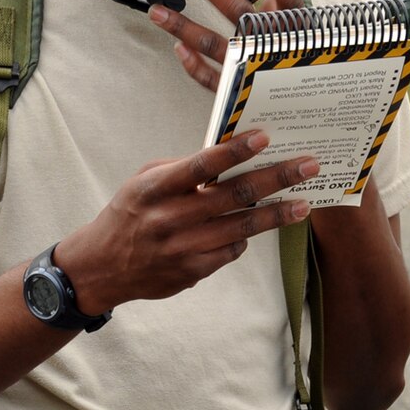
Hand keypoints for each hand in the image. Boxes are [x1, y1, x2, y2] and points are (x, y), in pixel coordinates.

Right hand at [55, 130, 318, 312]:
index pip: (200, 166)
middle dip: (275, 178)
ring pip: (241, 228)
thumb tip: (230, 154)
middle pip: (232, 196)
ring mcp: (182, 248)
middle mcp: (169, 218)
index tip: (265, 137)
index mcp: (154, 189)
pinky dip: (246, 238)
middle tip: (308, 166)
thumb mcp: (145, 182)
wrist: (102, 267)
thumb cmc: (132, 212)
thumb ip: (184, 169)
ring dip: (276, 214)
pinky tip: (261, 226)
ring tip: (304, 203)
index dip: (234, 152)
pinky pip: (231, 251)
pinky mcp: (192, 272)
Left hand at [148, 0, 303, 90]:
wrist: (312, 106)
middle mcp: (272, 44)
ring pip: (216, 45)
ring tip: (157, 11)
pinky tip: (178, 49)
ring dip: (184, 27)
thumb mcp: (304, 27)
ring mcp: (255, 68)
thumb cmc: (302, 60)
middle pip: (240, 12)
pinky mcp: (243, 90)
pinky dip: (195, 67)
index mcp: (293, 27)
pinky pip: (215, 80)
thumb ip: (282, 0)